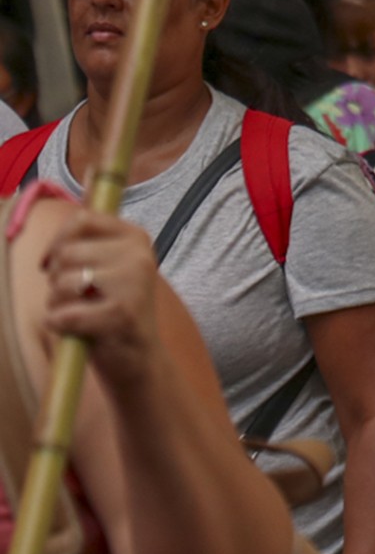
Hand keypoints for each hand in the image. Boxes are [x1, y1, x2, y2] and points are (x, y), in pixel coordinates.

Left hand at [39, 209, 161, 389]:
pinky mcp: (121, 315)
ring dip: (59, 304)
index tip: (56, 263)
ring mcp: (133, 284)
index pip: (82, 219)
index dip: (58, 242)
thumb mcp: (109, 265)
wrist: (139, 358)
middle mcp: (139, 256)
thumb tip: (75, 195)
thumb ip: (90, 237)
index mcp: (137, 238)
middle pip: (66, 254)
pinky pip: (63, 314)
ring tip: (83, 314)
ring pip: (62, 283)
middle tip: (79, 297)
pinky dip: (60, 326)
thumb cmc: (113, 309)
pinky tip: (79, 331)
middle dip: (58, 279)